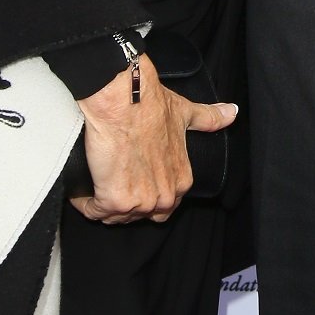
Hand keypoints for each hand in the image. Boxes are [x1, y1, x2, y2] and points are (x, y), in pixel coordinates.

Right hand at [70, 55, 237, 224]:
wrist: (125, 99)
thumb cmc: (151, 104)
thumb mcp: (185, 112)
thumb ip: (209, 118)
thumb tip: (231, 112)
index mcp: (181, 181)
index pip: (162, 206)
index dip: (143, 190)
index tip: (131, 174)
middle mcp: (164, 197)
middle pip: (137, 214)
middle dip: (124, 199)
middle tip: (114, 174)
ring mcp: (140, 202)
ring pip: (115, 215)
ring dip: (104, 201)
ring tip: (100, 176)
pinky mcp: (114, 201)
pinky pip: (93, 212)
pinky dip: (85, 201)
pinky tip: (83, 187)